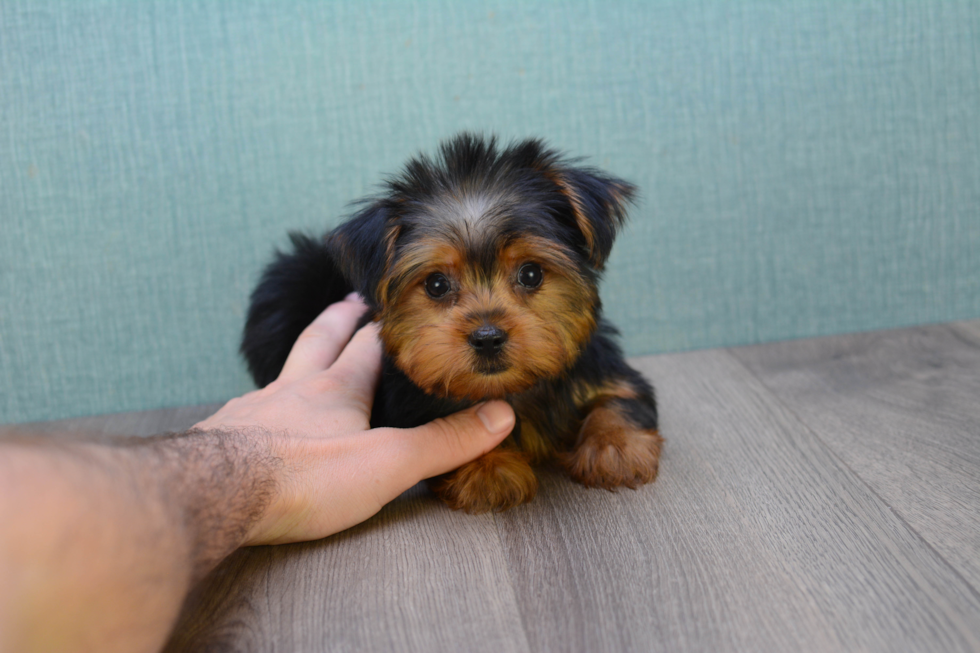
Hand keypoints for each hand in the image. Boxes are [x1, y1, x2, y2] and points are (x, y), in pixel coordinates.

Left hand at [196, 294, 514, 544]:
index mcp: (337, 388)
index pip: (369, 344)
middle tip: (353, 302)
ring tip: (310, 344)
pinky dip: (262, 399)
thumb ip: (443, 442)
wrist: (215, 494)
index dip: (387, 326)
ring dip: (302, 353)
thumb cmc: (305, 476)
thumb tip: (500, 416)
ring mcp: (256, 409)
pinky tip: (258, 411)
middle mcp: (296, 388)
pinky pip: (249, 406)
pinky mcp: (227, 436)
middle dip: (342, 321)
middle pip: (321, 340)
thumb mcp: (388, 463)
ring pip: (285, 369)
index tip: (398, 306)